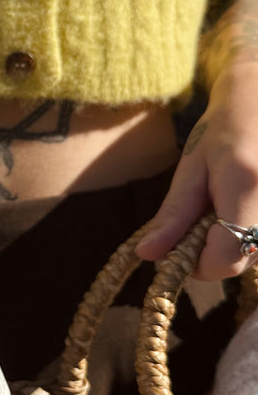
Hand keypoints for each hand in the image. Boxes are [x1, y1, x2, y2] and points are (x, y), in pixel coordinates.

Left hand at [136, 61, 257, 279]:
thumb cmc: (222, 129)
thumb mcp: (190, 169)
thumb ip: (172, 216)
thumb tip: (148, 255)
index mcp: (245, 186)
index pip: (225, 260)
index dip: (197, 264)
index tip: (178, 248)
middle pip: (241, 261)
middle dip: (213, 252)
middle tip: (200, 217)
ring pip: (254, 253)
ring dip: (232, 242)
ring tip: (223, 204)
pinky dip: (247, 232)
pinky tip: (239, 205)